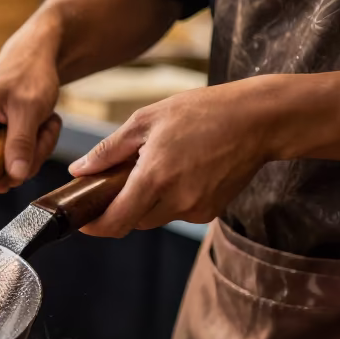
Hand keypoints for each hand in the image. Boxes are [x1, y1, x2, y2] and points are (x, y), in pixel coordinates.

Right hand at [0, 31, 63, 190]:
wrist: (32, 54)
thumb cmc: (28, 73)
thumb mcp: (30, 109)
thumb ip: (21, 144)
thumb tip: (15, 176)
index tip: (11, 176)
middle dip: (15, 164)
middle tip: (40, 142)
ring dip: (25, 154)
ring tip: (42, 128)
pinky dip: (23, 147)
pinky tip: (35, 128)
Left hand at [68, 76, 285, 236]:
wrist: (260, 119)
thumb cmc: (203, 112)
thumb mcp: (147, 120)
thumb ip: (109, 150)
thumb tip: (79, 170)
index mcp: (155, 177)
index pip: (115, 221)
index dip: (94, 226)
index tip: (81, 221)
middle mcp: (176, 200)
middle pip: (133, 220)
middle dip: (120, 206)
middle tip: (118, 180)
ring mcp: (196, 209)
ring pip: (155, 218)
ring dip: (146, 202)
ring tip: (156, 168)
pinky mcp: (211, 212)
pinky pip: (178, 213)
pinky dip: (169, 200)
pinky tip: (180, 172)